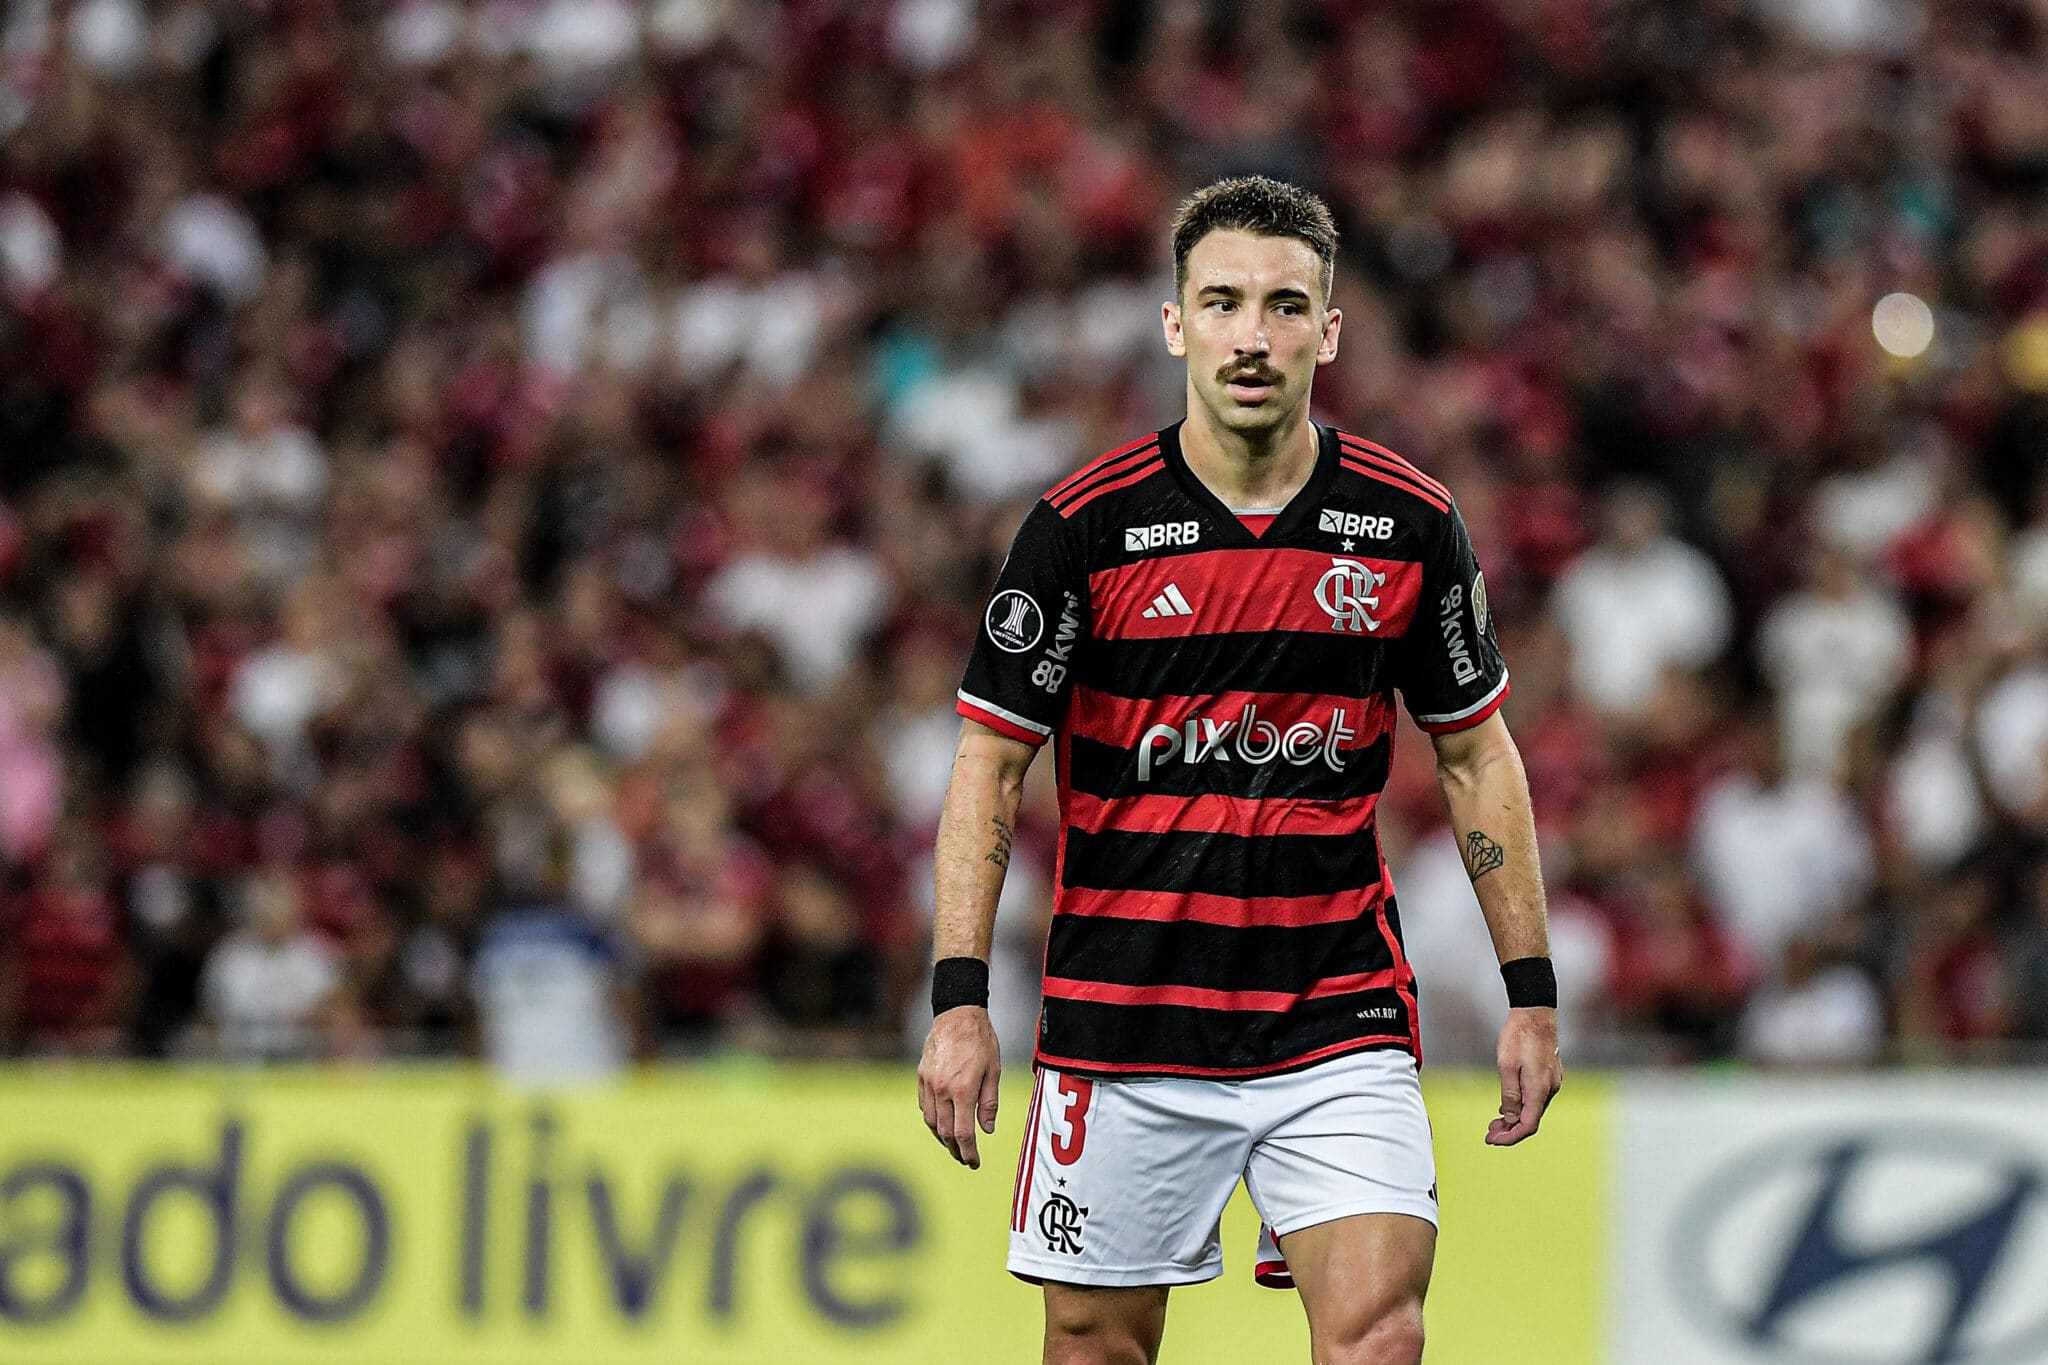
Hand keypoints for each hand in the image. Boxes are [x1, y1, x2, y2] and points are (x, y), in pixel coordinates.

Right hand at [917, 1006, 1000, 1168]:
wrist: (958, 1015)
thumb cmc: (981, 1041)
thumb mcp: (994, 1071)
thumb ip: (989, 1103)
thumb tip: (987, 1130)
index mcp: (962, 1091)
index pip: (963, 1134)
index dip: (969, 1153)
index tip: (974, 1163)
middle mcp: (942, 1090)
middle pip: (945, 1132)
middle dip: (955, 1150)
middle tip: (965, 1159)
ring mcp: (928, 1083)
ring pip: (931, 1122)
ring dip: (942, 1137)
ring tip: (954, 1145)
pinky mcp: (921, 1076)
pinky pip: (924, 1106)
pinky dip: (932, 1119)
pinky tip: (942, 1122)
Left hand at [1486, 1007, 1561, 1145]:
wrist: (1536, 1012)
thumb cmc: (1519, 1036)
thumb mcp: (1507, 1066)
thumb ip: (1510, 1095)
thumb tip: (1510, 1119)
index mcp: (1539, 1089)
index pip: (1527, 1126)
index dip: (1510, 1137)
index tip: (1492, 1141)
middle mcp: (1550, 1089)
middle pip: (1531, 1120)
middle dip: (1510, 1130)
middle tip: (1489, 1133)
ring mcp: (1552, 1081)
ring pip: (1534, 1109)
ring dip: (1515, 1118)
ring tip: (1495, 1122)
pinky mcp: (1550, 1074)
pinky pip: (1537, 1098)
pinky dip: (1523, 1106)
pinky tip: (1508, 1104)